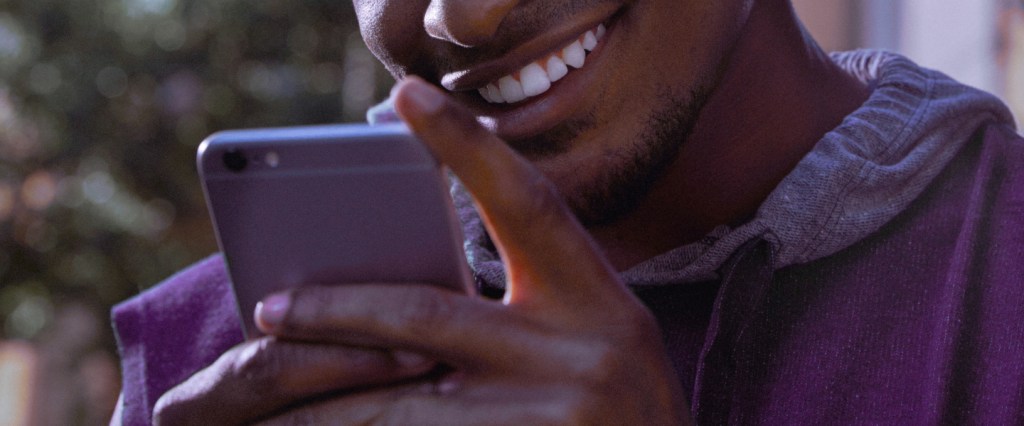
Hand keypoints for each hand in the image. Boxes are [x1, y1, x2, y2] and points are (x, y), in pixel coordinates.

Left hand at [248, 77, 688, 423]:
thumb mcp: (595, 331)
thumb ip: (528, 302)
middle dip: (338, 310)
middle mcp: (582, 352)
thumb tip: (411, 276)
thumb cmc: (617, 400)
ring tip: (269, 400)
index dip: (468, 146)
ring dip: (329, 402)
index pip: (530, 204)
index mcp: (599, 299)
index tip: (406, 96)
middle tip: (269, 309)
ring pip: (405, 404)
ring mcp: (554, 414)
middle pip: (432, 316)